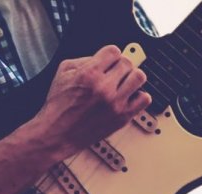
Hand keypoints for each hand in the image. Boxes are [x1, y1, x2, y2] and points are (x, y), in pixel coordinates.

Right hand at [30, 46, 150, 158]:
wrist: (56, 135)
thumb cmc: (58, 107)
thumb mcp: (63, 73)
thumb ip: (84, 60)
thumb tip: (102, 57)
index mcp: (89, 74)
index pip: (114, 51)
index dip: (110, 55)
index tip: (108, 61)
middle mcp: (104, 88)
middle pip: (127, 63)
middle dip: (120, 66)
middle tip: (114, 73)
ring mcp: (115, 103)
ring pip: (139, 77)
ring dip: (132, 77)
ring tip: (124, 83)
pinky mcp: (122, 117)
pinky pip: (144, 99)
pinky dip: (139, 96)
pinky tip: (128, 97)